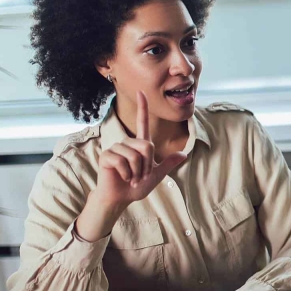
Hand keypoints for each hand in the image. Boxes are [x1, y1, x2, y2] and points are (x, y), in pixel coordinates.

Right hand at [94, 91, 186, 207]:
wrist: (121, 198)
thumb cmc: (136, 187)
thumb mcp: (157, 176)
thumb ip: (168, 164)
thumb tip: (183, 154)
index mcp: (139, 145)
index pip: (142, 123)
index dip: (142, 107)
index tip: (141, 92)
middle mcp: (127, 143)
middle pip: (147, 146)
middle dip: (148, 165)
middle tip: (140, 176)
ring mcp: (116, 149)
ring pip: (135, 155)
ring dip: (137, 171)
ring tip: (131, 178)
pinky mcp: (106, 156)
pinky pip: (122, 161)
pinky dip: (127, 173)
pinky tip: (123, 178)